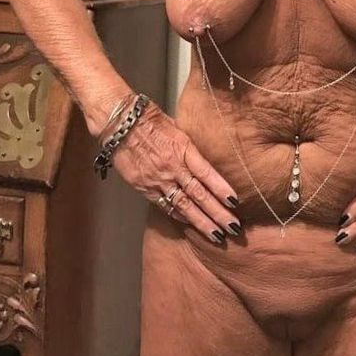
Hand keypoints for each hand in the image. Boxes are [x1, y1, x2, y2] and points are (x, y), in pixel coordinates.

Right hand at [109, 100, 242, 244]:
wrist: (120, 123)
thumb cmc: (151, 120)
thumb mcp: (178, 128)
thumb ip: (192, 147)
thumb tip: (208, 158)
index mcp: (183, 149)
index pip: (206, 173)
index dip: (221, 189)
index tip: (235, 202)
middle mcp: (172, 167)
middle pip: (198, 194)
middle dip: (217, 213)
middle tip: (233, 227)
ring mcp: (158, 179)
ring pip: (183, 205)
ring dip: (201, 222)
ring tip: (217, 235)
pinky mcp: (144, 187)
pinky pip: (164, 205)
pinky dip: (179, 216)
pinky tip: (191, 224)